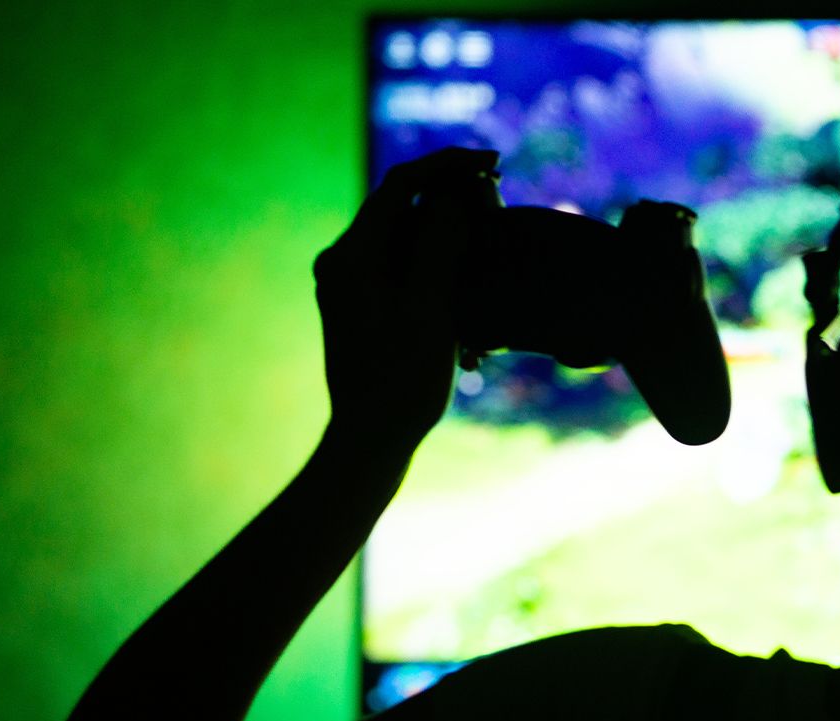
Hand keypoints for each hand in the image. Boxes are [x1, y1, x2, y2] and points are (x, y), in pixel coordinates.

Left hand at [313, 147, 496, 451]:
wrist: (371, 439)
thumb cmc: (402, 379)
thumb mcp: (430, 306)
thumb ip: (440, 242)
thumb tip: (453, 194)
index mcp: (351, 255)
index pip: (400, 185)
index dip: (447, 165)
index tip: (493, 162)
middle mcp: (343, 262)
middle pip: (400, 206)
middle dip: (449, 194)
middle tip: (497, 194)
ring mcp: (351, 285)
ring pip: (404, 235)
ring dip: (447, 227)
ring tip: (489, 229)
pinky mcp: (364, 306)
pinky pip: (403, 264)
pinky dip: (437, 258)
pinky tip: (468, 272)